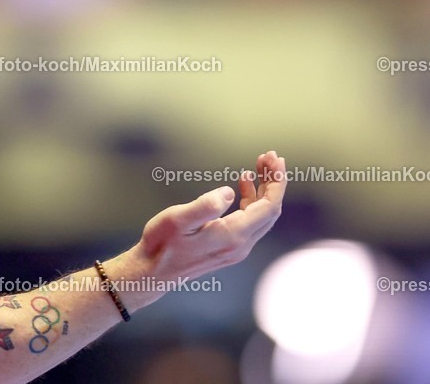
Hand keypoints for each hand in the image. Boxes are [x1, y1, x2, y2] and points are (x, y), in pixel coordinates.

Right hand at [114, 151, 285, 308]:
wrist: (153, 272)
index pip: (269, 206)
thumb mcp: (177, 219)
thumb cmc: (161, 243)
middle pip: (270, 210)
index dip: (276, 181)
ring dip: (263, 190)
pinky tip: (241, 186)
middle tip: (268, 156)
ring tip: (257, 166)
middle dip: (273, 181)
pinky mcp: (229, 248)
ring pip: (261, 216)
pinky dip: (251, 200)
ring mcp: (236, 248)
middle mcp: (241, 245)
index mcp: (233, 236)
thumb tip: (229, 192)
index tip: (275, 158)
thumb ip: (205, 205)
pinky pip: (250, 222)